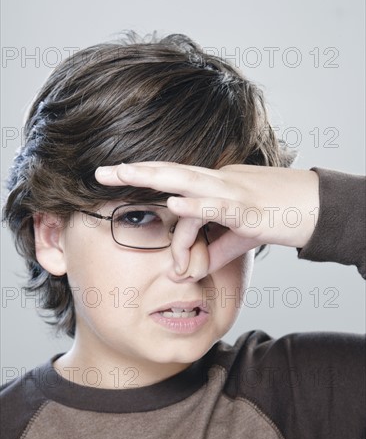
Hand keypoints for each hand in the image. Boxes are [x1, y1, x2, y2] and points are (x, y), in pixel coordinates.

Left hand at [95, 162, 319, 274]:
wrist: (317, 208)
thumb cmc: (278, 216)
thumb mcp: (239, 235)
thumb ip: (214, 248)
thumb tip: (192, 266)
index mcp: (214, 185)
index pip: (174, 187)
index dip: (145, 181)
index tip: (117, 183)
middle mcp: (219, 182)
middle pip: (169, 171)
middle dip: (134, 171)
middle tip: (100, 171)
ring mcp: (232, 191)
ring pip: (187, 180)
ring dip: (152, 176)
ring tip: (121, 174)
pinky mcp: (249, 209)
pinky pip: (218, 205)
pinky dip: (196, 205)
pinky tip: (174, 204)